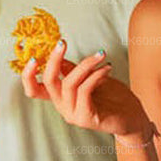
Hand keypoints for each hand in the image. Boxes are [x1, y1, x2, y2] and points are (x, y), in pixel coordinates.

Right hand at [21, 39, 151, 139]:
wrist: (132, 117)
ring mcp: (72, 114)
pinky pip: (85, 90)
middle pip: (48, 81)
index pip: (33, 89)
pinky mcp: (84, 118)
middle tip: (62, 43)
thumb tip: (59, 58)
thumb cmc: (113, 97)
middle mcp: (62, 106)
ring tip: (101, 54)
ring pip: (69, 83)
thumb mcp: (91, 78)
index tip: (34, 56)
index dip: (28, 75)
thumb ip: (73, 71)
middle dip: (53, 59)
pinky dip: (95, 75)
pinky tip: (107, 67)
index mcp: (60, 97)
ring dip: (85, 64)